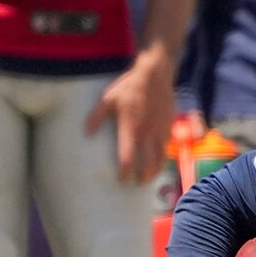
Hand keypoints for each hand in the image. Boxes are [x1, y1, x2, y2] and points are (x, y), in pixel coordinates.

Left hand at [88, 52, 174, 182]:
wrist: (155, 74)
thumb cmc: (129, 87)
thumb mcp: (108, 99)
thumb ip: (96, 117)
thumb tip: (86, 134)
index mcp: (131, 129)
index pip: (128, 158)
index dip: (125, 172)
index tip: (122, 179)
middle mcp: (147, 133)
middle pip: (148, 163)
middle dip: (143, 176)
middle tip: (137, 182)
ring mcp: (160, 130)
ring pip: (161, 157)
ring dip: (155, 170)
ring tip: (149, 177)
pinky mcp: (169, 125)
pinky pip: (167, 145)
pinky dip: (163, 155)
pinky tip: (158, 158)